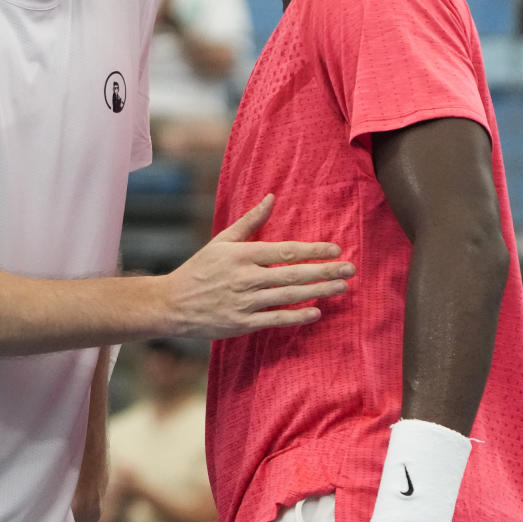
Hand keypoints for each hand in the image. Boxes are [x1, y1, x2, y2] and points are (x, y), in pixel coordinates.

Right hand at [163, 194, 353, 337]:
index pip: (285, 251)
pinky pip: (275, 319)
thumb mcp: (222, 241)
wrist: (172, 303)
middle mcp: (245, 278)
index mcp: (242, 255)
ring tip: (341, 288)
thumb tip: (271, 197)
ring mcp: (244, 302)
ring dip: (318, 292)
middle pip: (293, 274)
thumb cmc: (200, 269)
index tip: (335, 249)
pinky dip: (296, 316)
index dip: (313, 250)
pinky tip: (316, 312)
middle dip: (325, 271)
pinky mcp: (241, 323)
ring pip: (288, 296)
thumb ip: (250, 221)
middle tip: (350, 269)